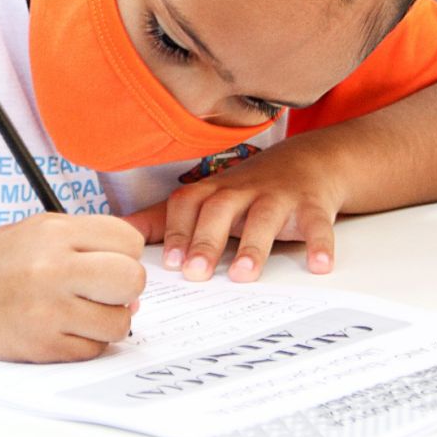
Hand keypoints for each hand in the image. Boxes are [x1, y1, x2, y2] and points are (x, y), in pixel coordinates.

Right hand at [0, 213, 145, 362]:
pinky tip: (60, 329)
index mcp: (55, 232)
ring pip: (119, 323)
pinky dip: (84, 344)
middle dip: (125, 289)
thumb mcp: (37, 232)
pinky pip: (92, 350)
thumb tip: (130, 283)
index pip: (128, 240)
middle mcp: (53, 267)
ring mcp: (48, 309)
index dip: (124, 255)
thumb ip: (86, 245)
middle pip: (131, 280)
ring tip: (80, 313)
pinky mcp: (41, 345)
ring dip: (107, 322)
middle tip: (103, 292)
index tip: (107, 263)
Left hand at [124, 137, 342, 283]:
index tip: (168, 262)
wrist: (310, 160)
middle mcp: (243, 189)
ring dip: (255, 246)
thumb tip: (117, 235)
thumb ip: (163, 218)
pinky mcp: (313, 206)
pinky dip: (319, 244)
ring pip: (265, 216)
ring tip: (244, 276)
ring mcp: (279, 195)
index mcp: (214, 190)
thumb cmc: (249, 188)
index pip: (187, 204)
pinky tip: (319, 266)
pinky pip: (317, 224)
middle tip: (195, 274)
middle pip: (221, 209)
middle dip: (207, 240)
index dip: (176, 230)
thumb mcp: (206, 198)